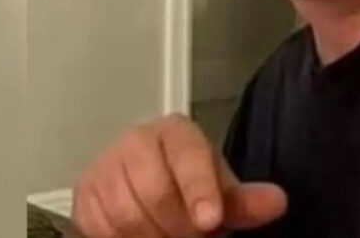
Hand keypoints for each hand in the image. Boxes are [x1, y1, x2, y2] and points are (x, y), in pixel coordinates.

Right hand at [71, 114, 286, 236]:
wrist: (147, 176)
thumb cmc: (187, 181)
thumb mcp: (220, 188)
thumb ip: (244, 200)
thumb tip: (275, 202)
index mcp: (175, 132)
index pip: (186, 157)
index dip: (199, 190)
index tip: (211, 220)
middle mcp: (135, 141)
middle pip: (155, 194)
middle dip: (179, 227)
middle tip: (196, 236)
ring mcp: (104, 167)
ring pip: (126, 216)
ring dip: (153, 237)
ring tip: (170, 237)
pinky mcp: (83, 196)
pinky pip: (101, 228)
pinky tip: (143, 236)